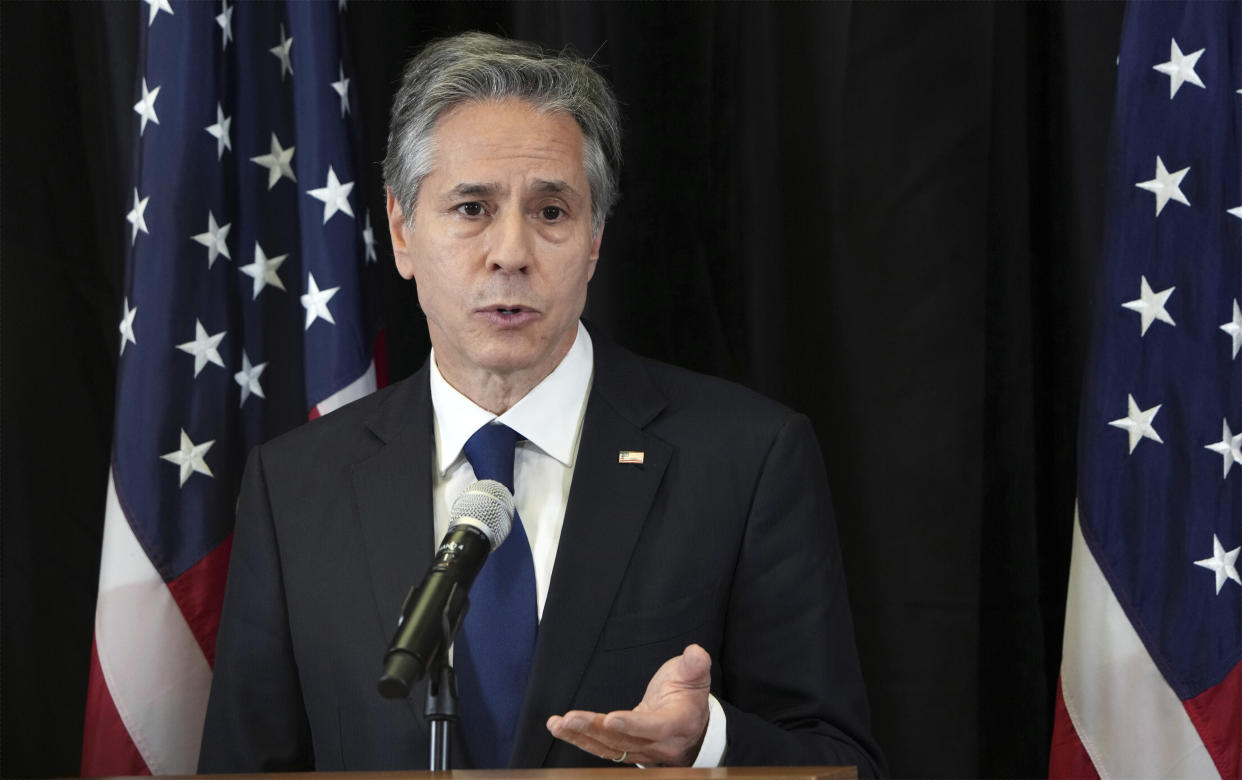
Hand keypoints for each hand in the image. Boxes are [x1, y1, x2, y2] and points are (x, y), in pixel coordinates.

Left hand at [546, 643, 711, 765]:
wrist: (690, 722)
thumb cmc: (688, 694)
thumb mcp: (695, 675)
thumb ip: (695, 665)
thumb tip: (695, 652)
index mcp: (679, 723)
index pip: (655, 727)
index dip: (633, 725)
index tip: (610, 718)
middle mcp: (661, 744)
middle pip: (625, 741)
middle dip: (595, 730)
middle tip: (570, 718)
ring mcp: (643, 751)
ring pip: (610, 748)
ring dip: (581, 737)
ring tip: (557, 724)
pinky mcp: (628, 751)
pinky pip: (603, 749)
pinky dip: (581, 740)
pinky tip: (561, 729)